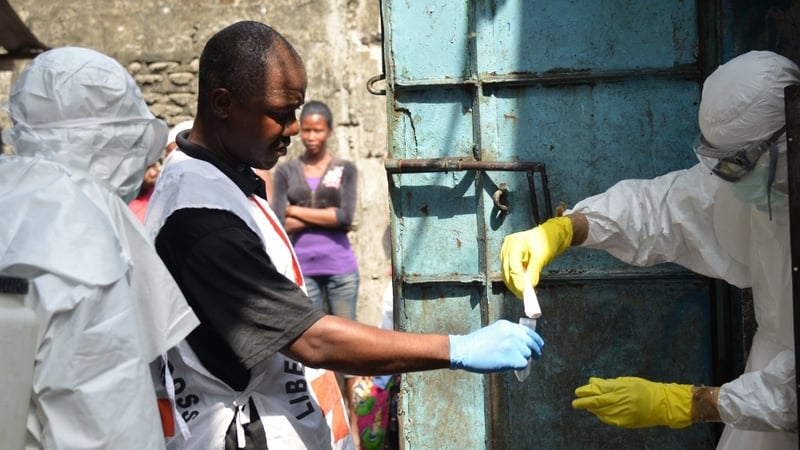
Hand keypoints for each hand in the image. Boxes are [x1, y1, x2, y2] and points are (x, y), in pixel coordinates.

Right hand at [449, 319, 543, 373]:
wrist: (464, 350)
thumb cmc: (476, 343)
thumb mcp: (494, 331)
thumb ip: (509, 333)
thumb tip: (524, 343)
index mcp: (508, 325)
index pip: (529, 332)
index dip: (537, 340)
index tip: (540, 346)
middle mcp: (512, 333)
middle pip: (532, 344)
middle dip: (536, 351)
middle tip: (537, 357)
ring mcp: (513, 345)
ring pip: (527, 355)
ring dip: (521, 359)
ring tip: (507, 360)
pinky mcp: (512, 358)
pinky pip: (523, 364)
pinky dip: (517, 366)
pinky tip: (506, 365)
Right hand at [501, 216, 573, 297]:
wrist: (549, 234)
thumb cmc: (546, 241)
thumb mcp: (542, 256)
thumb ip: (534, 271)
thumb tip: (530, 286)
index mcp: (514, 243)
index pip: (513, 266)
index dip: (517, 280)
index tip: (524, 291)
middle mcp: (507, 247)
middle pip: (507, 271)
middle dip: (515, 285)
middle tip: (524, 296)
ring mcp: (506, 252)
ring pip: (506, 273)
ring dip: (514, 284)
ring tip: (525, 294)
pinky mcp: (509, 258)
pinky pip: (510, 272)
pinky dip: (516, 280)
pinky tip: (523, 287)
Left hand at [572, 376, 692, 428]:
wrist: (661, 404)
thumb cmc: (643, 389)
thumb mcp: (627, 381)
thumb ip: (609, 383)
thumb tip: (593, 381)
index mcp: (619, 388)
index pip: (597, 390)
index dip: (585, 391)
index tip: (577, 392)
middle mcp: (618, 400)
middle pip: (596, 402)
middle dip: (583, 402)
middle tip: (575, 403)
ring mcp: (621, 412)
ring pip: (600, 412)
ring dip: (592, 409)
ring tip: (587, 407)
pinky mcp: (625, 422)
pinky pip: (609, 419)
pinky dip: (602, 416)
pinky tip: (599, 413)